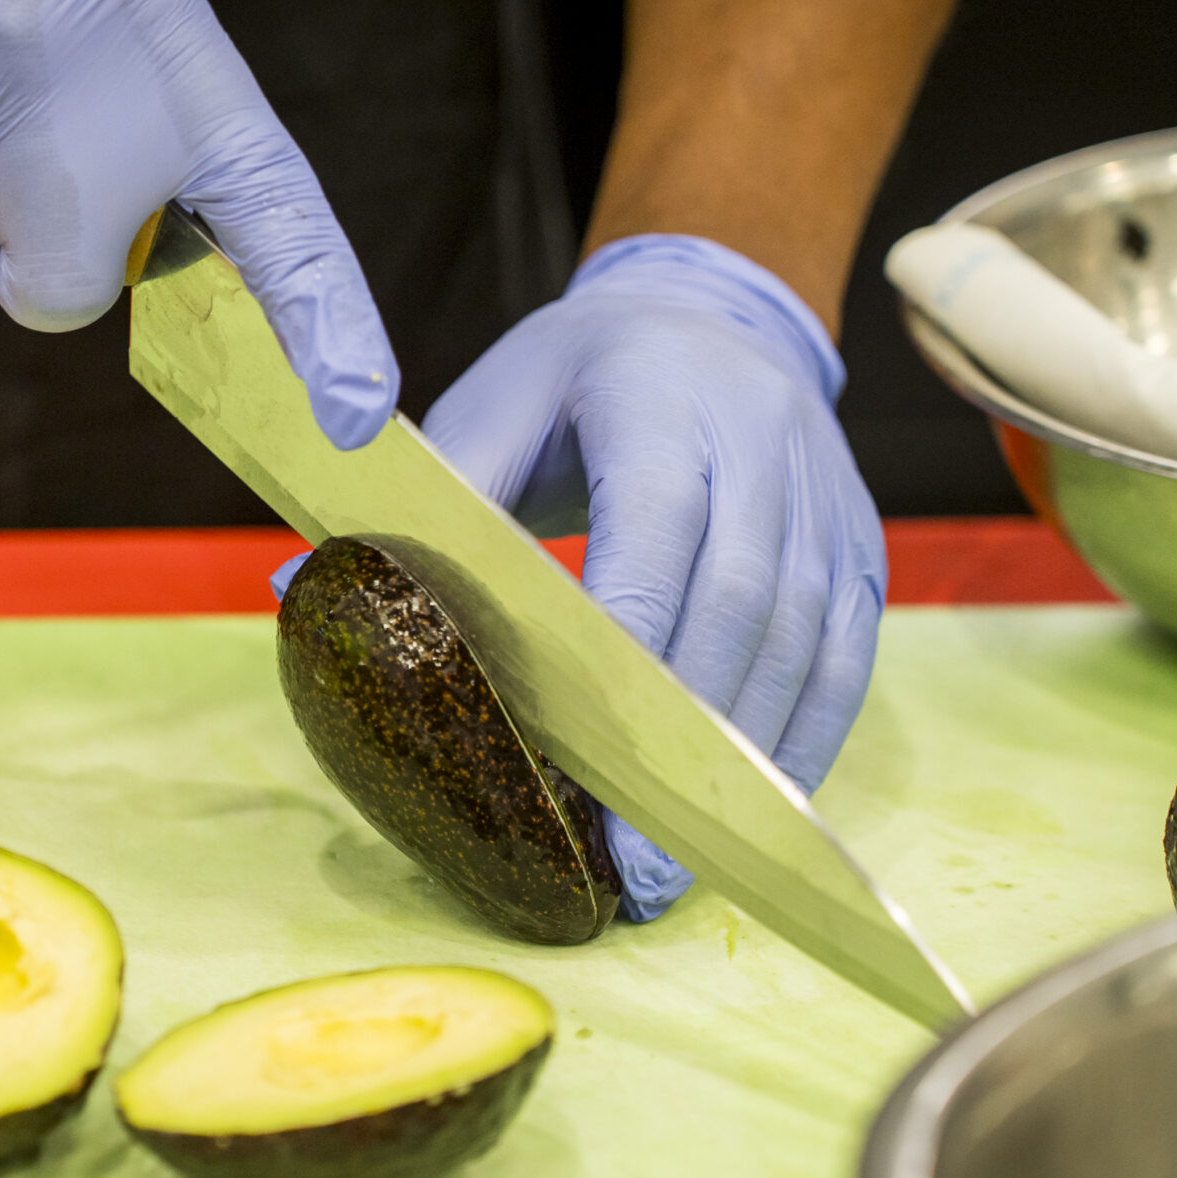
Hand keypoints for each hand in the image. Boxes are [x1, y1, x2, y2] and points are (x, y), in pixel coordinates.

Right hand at [0, 0, 396, 446]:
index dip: (324, 330)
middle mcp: (93, 145)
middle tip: (14, 85)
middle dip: (17, 223)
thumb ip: (123, 153)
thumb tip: (59, 271)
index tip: (355, 417)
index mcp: (191, 96)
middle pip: (43, 289)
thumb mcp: (128, 24)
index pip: (285, 232)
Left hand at [421, 236, 886, 919]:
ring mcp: (824, 494)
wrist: (714, 312)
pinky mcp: (858, 544)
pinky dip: (806, 739)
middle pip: (740, 601)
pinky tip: (757, 812)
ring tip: (684, 865)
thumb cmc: (578, 377)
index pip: (654, 525)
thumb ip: (433, 499)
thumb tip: (318, 588)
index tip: (591, 756)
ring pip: (805, 640)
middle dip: (688, 743)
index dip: (632, 639)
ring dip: (749, 763)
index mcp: (657, 397)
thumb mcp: (493, 404)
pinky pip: (848, 654)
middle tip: (636, 865)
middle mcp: (761, 439)